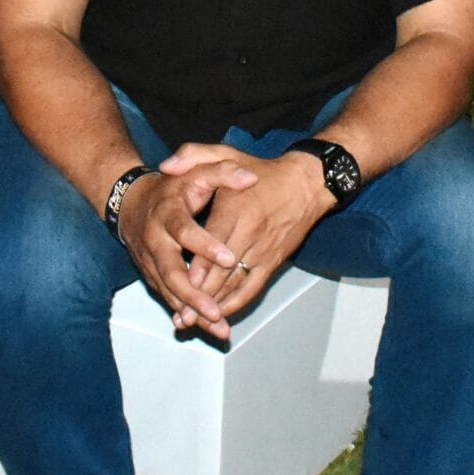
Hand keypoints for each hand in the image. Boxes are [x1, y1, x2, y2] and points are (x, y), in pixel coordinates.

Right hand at [116, 151, 257, 340]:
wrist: (130, 203)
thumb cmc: (172, 188)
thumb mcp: (194, 173)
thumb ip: (221, 172)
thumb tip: (250, 179)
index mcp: (167, 213)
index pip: (185, 231)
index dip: (205, 245)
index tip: (229, 258)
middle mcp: (155, 240)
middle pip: (170, 271)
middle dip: (192, 294)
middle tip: (215, 311)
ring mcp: (151, 262)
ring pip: (169, 292)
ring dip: (193, 311)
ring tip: (218, 326)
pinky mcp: (151, 276)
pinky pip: (170, 299)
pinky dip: (188, 314)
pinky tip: (209, 328)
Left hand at [172, 149, 330, 322]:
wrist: (308, 184)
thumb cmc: (264, 171)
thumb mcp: (228, 152)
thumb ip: (193, 156)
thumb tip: (165, 166)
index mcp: (236, 209)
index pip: (216, 242)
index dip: (200, 264)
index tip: (183, 282)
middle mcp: (250, 234)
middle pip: (223, 270)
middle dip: (200, 294)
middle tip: (180, 313)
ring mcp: (263, 251)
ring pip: (236, 284)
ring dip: (215, 305)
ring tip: (192, 322)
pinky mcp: (273, 262)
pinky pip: (253, 288)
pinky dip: (235, 303)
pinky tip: (219, 315)